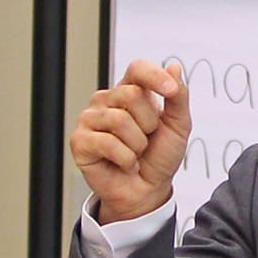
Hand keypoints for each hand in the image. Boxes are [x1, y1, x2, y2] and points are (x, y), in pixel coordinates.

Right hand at [72, 58, 192, 222]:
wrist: (148, 190)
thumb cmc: (159, 157)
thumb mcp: (178, 126)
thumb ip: (178, 97)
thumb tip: (173, 67)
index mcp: (130, 92)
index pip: (137, 69)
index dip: (154, 76)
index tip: (170, 92)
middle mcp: (106, 101)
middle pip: (131, 94)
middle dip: (149, 123)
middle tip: (146, 139)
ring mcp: (90, 119)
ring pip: (120, 120)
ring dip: (137, 144)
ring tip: (135, 153)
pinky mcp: (80, 141)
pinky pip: (107, 143)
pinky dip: (126, 159)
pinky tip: (126, 164)